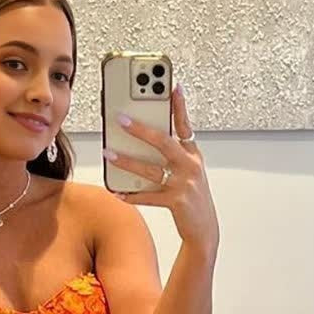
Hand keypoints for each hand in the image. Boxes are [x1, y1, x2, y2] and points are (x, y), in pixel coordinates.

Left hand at [105, 83, 218, 255]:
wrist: (204, 228)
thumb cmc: (191, 197)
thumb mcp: (188, 171)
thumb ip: (171, 155)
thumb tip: (143, 141)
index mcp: (192, 154)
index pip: (184, 125)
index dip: (179, 105)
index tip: (172, 86)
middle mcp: (190, 166)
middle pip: (164, 142)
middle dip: (141, 129)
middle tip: (121, 119)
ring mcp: (184, 184)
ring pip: (151, 169)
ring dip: (127, 161)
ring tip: (109, 153)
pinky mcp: (177, 202)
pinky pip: (148, 197)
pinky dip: (131, 194)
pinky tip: (117, 191)